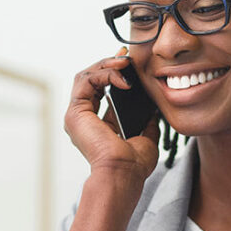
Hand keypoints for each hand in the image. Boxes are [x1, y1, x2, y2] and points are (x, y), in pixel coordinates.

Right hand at [65, 50, 160, 183]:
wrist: (124, 173)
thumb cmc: (133, 164)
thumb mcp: (146, 137)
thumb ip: (147, 122)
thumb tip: (154, 110)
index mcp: (96, 124)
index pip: (101, 89)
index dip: (114, 73)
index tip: (130, 64)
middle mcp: (83, 119)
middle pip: (91, 79)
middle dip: (109, 64)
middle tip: (126, 57)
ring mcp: (76, 115)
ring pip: (85, 76)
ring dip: (106, 65)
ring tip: (125, 63)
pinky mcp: (75, 113)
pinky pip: (85, 81)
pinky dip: (103, 73)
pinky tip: (122, 77)